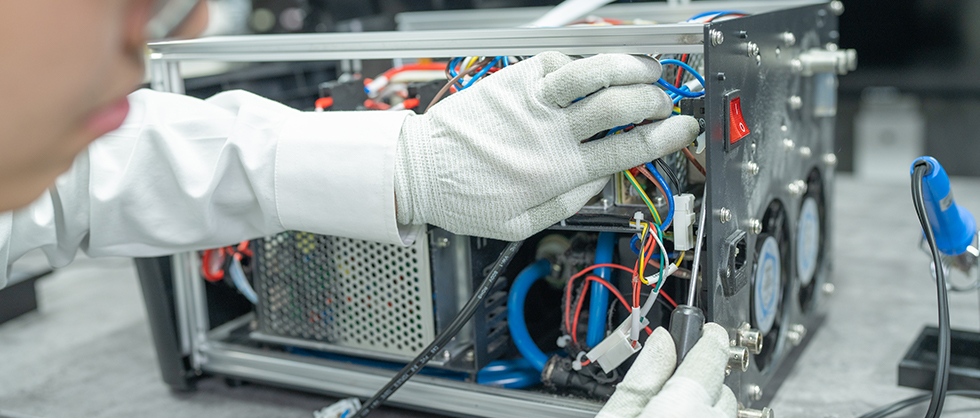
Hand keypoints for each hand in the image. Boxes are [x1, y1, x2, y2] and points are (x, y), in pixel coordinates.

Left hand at [394, 52, 699, 240]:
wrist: (420, 169)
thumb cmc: (465, 198)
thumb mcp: (523, 224)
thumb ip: (571, 202)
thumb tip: (603, 176)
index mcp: (558, 171)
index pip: (628, 148)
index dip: (665, 136)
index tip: (682, 129)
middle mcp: (550, 131)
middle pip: (622, 105)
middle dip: (655, 101)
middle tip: (664, 103)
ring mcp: (534, 100)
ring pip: (596, 71)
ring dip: (631, 66)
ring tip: (648, 70)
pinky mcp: (516, 79)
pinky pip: (561, 62)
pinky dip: (586, 62)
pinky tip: (596, 69)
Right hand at [597, 323, 736, 417]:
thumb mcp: (615, 416)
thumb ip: (641, 378)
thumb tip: (662, 340)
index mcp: (681, 409)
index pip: (710, 357)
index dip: (709, 336)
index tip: (707, 330)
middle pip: (719, 388)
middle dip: (699, 383)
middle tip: (670, 390)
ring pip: (724, 413)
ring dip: (705, 408)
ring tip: (673, 416)